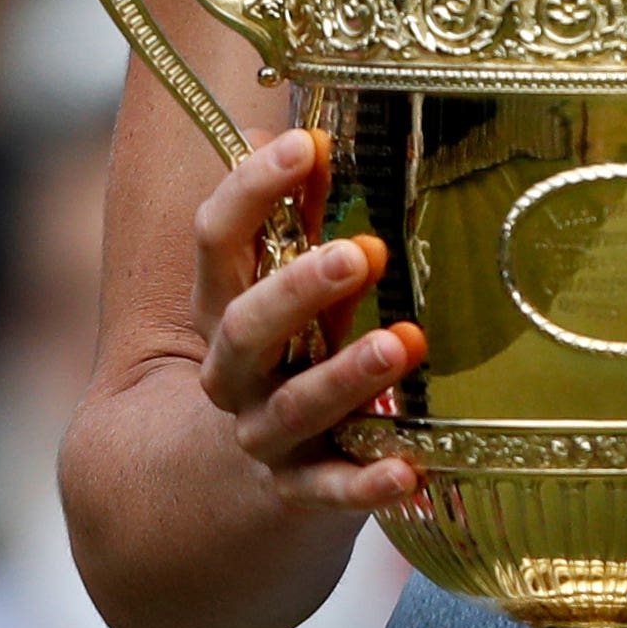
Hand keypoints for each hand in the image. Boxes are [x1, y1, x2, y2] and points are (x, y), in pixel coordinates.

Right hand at [189, 129, 420, 514]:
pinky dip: (366, 485)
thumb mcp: (291, 284)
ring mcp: (263, 434)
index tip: (304, 145)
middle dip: (297, 290)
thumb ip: (303, 221)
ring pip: (292, 407)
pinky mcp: (301, 491)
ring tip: (403, 342)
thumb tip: (322, 136)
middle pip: (243, 328)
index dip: (252, 189)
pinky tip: (410, 473)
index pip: (216, 240)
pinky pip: (330, 491)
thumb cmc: (291, 350)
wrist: (246, 479)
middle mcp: (231, 372)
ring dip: (345, 375)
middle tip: (359, 252)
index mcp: (221, 306)